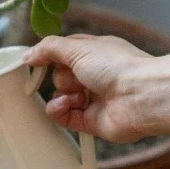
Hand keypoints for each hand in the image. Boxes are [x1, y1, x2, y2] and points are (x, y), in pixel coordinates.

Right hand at [20, 34, 155, 142]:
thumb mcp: (78, 47)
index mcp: (95, 53)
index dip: (49, 57)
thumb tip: (28, 55)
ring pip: (60, 97)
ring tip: (76, 95)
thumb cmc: (118, 66)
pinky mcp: (92, 121)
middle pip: (60, 76)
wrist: (141, 96)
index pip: (64, 53)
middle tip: (75, 76)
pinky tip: (66, 106)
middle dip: (62, 77)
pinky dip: (60, 111)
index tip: (35, 62)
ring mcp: (94, 99)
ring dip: (61, 95)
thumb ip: (49, 49)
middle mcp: (95, 75)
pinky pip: (64, 117)